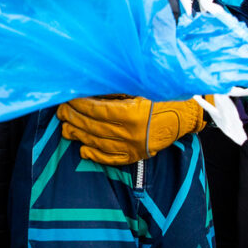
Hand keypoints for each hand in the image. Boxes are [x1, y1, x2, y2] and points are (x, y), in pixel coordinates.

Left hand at [56, 96, 205, 165]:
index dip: (80, 105)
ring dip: (80, 136)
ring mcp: (134, 147)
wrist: (186, 115)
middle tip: (61, 112)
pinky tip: (83, 150)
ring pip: (99, 143)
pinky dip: (95, 155)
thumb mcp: (140, 88)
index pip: (98, 110)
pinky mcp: (137, 156)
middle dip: (75, 119)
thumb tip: (89, 90)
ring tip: (66, 128)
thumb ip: (115, 91)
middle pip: (95, 127)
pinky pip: (112, 159)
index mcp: (134, 114)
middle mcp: (133, 134)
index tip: (68, 98)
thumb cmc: (163, 96)